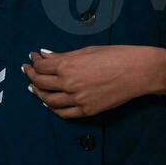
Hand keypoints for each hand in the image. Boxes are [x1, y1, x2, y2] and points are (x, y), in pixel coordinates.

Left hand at [23, 46, 165, 119]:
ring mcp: (77, 100)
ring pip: (48, 101)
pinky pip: (64, 113)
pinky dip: (53, 108)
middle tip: (28, 70)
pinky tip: (48, 103)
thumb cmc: (113, 56)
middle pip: (40, 83)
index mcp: (66, 66)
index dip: (34, 61)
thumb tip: (44, 55)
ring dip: (38, 93)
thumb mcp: (85, 51)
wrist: (137, 72)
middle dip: (31, 75)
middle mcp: (68, 84)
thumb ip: (63, 56)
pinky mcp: (87, 111)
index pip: (41, 66)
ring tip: (34, 87)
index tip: (32, 57)